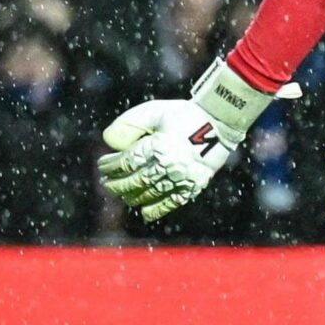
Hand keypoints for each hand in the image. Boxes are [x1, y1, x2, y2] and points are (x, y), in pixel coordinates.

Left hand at [98, 60, 297, 221]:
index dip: (110, 166)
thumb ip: (128, 124)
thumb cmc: (184, 113)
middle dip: (117, 184)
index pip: (126, 163)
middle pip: (134, 181)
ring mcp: (182, 177)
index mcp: (157, 147)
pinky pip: (173, 202)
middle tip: (107, 183)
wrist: (221, 120)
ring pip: (150, 193)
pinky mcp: (195, 184)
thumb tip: (108, 142)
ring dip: (132, 196)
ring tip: (122, 195)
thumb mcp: (153, 112)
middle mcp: (168, 165)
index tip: (103, 166)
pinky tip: (145, 213)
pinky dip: (158, 209)